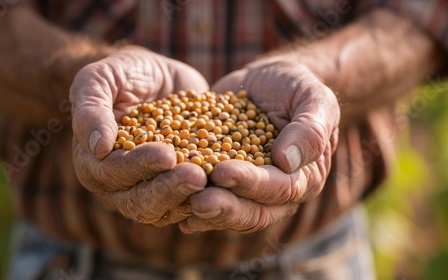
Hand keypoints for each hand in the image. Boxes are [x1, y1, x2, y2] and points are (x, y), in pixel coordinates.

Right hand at [70, 46, 208, 225]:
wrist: (156, 78)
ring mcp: (150, 190)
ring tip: (214, 181)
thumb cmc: (122, 75)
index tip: (166, 154)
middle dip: (169, 189)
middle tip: (197, 176)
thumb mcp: (99, 79)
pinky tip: (229, 183)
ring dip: (191, 198)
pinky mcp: (178, 188)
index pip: (113, 173)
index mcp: (93, 163)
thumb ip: (91, 109)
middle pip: (140, 201)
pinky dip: (210, 196)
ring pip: (168, 209)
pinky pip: (192, 201)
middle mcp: (119, 186)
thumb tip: (97, 147)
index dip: (138, 166)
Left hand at [179, 57, 339, 232]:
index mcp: (304, 177)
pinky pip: (209, 196)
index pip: (280, 188)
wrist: (268, 82)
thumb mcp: (314, 98)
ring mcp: (247, 190)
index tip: (224, 171)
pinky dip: (189, 201)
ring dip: (204, 211)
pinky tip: (169, 200)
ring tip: (179, 203)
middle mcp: (275, 192)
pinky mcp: (222, 181)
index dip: (252, 182)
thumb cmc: (296, 88)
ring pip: (228, 211)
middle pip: (253, 211)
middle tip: (198, 200)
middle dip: (225, 207)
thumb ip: (311, 128)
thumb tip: (287, 161)